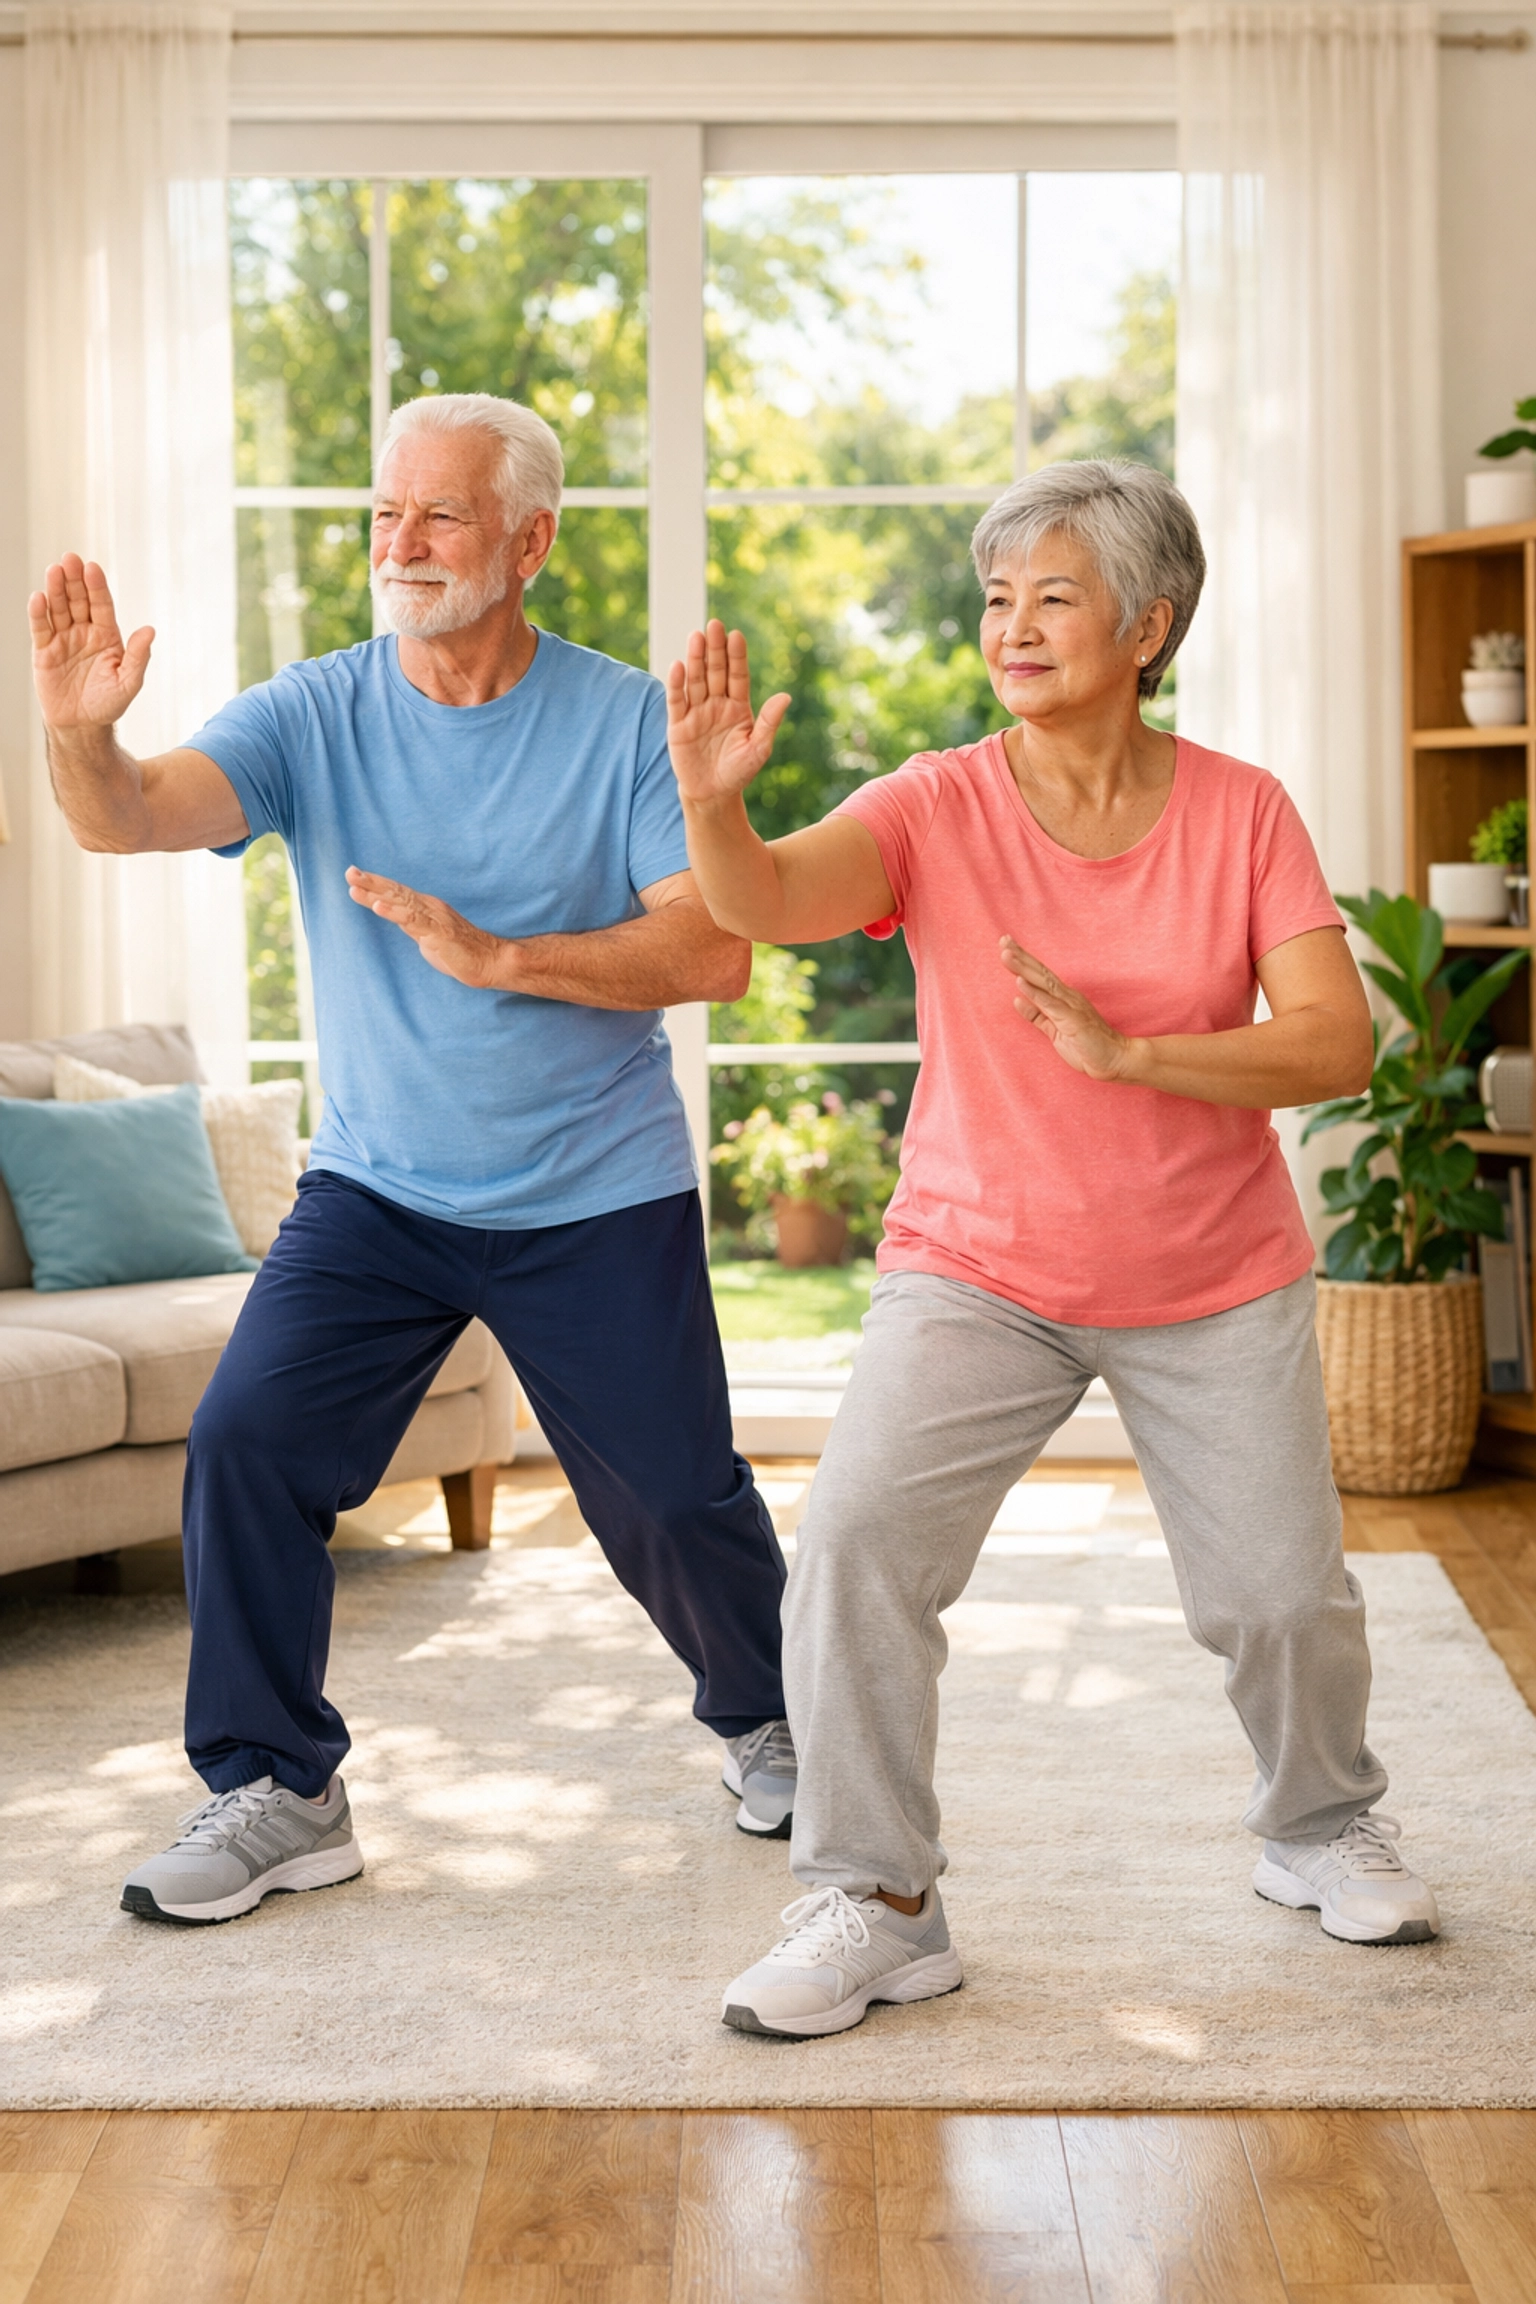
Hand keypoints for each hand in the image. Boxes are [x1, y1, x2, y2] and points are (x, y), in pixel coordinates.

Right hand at [29, 556, 153, 732]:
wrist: (82, 726)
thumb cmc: (109, 704)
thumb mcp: (129, 682)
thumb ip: (138, 656)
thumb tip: (150, 630)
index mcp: (106, 635)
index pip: (101, 604)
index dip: (96, 586)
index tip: (92, 568)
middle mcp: (84, 632)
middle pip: (78, 600)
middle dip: (74, 580)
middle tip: (70, 559)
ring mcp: (63, 639)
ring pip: (58, 609)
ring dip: (55, 590)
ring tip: (54, 570)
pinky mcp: (44, 652)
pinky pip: (41, 629)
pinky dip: (39, 614)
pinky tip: (39, 598)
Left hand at [346, 869, 507, 989]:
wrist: (490, 961)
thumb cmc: (460, 951)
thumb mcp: (428, 937)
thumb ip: (412, 926)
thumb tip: (396, 919)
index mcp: (426, 908)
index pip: (397, 892)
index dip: (375, 884)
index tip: (354, 875)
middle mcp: (429, 907)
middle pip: (395, 892)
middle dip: (370, 882)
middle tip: (349, 872)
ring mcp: (434, 918)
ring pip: (400, 902)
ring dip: (376, 894)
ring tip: (355, 886)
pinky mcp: (438, 933)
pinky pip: (413, 920)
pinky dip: (394, 912)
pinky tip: (378, 907)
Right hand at [666, 621, 790, 803]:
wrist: (713, 795)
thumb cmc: (739, 772)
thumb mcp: (758, 749)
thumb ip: (768, 722)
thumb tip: (785, 697)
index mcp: (738, 707)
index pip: (738, 676)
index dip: (737, 656)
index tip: (736, 635)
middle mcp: (716, 704)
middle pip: (716, 672)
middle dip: (715, 650)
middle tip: (714, 625)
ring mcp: (696, 713)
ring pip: (696, 681)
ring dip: (695, 660)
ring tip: (696, 637)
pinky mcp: (678, 725)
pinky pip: (677, 701)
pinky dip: (677, 684)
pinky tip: (678, 666)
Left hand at [1001, 936, 1141, 1082]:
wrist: (1114, 1058)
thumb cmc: (1086, 1045)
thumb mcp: (1054, 1029)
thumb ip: (1036, 1015)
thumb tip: (1016, 1000)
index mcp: (1062, 998)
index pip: (1039, 975)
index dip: (1022, 960)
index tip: (1006, 945)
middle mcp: (1066, 997)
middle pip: (1039, 973)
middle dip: (1020, 956)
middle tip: (1003, 940)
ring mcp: (1070, 1006)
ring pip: (1043, 983)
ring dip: (1023, 968)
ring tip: (1006, 954)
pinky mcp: (1073, 1019)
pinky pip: (1050, 1004)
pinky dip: (1034, 992)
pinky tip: (1019, 982)